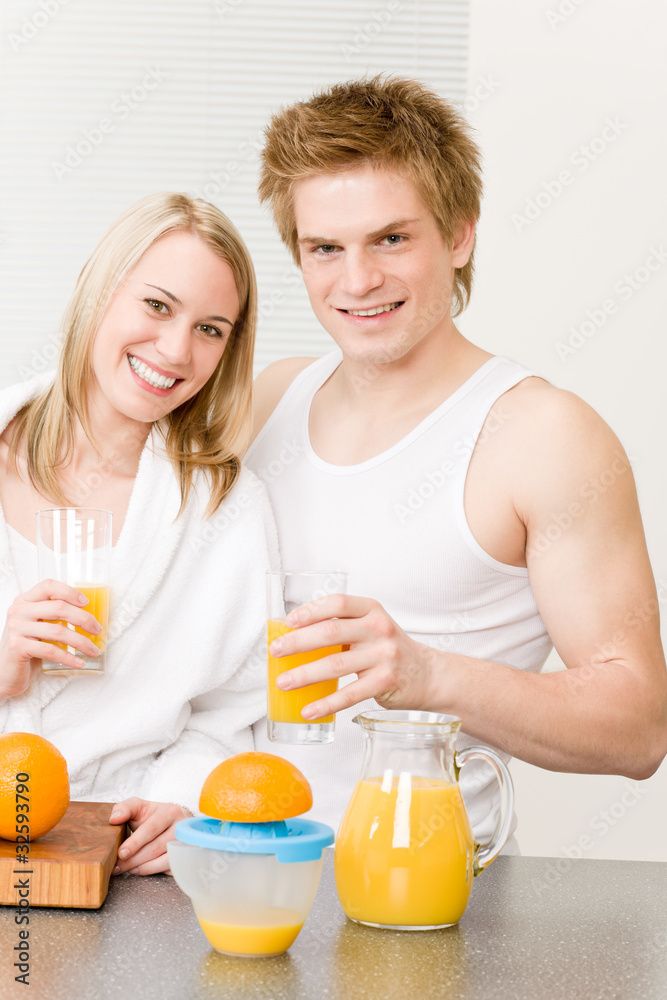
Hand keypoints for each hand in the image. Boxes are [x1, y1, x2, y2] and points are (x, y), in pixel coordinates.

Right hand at [0, 579, 103, 696]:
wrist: (3, 672)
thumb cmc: (26, 647)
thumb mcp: (36, 625)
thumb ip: (52, 615)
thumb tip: (87, 614)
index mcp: (24, 601)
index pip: (48, 586)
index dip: (70, 592)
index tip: (86, 603)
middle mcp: (19, 611)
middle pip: (59, 608)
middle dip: (84, 619)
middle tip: (97, 630)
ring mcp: (16, 628)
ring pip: (58, 631)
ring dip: (81, 642)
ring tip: (93, 650)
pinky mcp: (17, 647)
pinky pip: (50, 650)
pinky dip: (68, 657)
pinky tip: (79, 662)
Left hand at [109, 798, 191, 875]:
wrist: (177, 821)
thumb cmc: (154, 815)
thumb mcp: (139, 806)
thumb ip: (124, 808)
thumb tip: (113, 819)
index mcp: (169, 812)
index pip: (151, 829)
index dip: (135, 843)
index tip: (121, 853)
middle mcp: (180, 828)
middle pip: (155, 847)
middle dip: (134, 859)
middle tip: (117, 866)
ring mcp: (185, 844)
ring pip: (162, 860)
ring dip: (141, 867)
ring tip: (126, 868)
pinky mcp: (185, 856)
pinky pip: (168, 868)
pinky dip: (151, 870)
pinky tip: (138, 869)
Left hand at [270, 595, 442, 716]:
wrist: (429, 674)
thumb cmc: (390, 650)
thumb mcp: (372, 629)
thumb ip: (344, 628)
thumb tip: (295, 637)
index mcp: (372, 611)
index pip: (338, 604)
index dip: (311, 610)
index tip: (288, 621)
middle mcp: (379, 629)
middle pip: (330, 633)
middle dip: (297, 643)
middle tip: (275, 651)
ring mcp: (384, 656)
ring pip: (335, 665)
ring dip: (304, 674)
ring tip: (283, 682)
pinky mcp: (385, 682)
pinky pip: (349, 694)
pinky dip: (326, 704)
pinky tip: (308, 709)